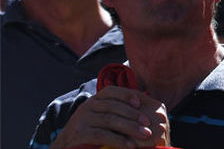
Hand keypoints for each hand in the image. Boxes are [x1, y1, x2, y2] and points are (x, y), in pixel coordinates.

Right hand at [50, 86, 169, 147]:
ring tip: (145, 134)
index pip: (110, 91)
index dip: (126, 95)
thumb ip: (116, 109)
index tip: (139, 103)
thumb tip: (144, 101)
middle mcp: (86, 107)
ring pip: (110, 120)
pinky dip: (118, 140)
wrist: (65, 146)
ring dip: (130, 127)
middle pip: (113, 107)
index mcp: (93, 100)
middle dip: (133, 115)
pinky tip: (130, 145)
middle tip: (148, 123)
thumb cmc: (90, 131)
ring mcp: (81, 120)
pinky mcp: (79, 134)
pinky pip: (102, 135)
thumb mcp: (101, 117)